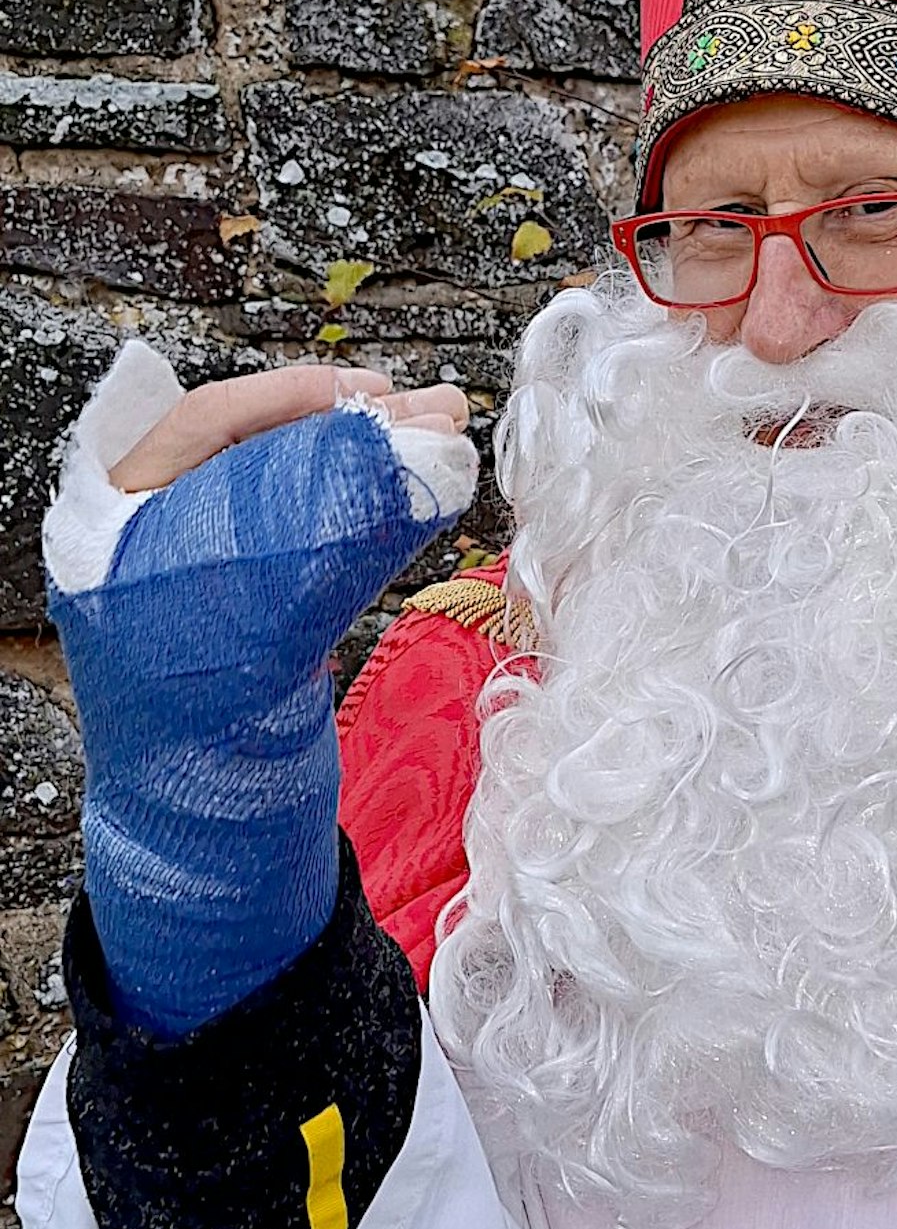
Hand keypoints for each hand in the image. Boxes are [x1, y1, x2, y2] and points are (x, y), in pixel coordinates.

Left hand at [47, 345, 478, 1031]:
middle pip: (263, 444)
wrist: (208, 832)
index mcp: (117, 527)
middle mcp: (159, 529)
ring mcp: (211, 562)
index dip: (296, 400)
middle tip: (434, 411)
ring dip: (376, 456)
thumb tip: (405, 462)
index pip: (206, 424)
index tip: (372, 396)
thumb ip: (323, 545)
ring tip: (446, 432)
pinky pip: (314, 525)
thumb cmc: (202, 743)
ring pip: (299, 480)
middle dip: (355, 424)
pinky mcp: (256, 592)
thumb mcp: (253, 633)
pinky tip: (419, 486)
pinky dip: (370, 502)